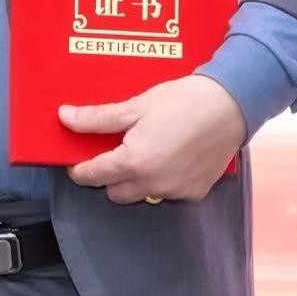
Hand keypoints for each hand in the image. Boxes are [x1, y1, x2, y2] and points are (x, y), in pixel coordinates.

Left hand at [59, 74, 246, 204]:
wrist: (231, 105)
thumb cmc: (183, 101)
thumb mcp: (135, 106)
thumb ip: (98, 118)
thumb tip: (65, 118)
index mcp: (134, 163)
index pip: (93, 176)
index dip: (79, 169)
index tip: (75, 162)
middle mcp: (153, 185)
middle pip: (114, 192)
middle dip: (109, 175)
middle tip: (113, 149)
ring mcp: (176, 192)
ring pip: (141, 195)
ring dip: (135, 179)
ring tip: (144, 149)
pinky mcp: (195, 193)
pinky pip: (167, 193)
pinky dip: (162, 180)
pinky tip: (169, 155)